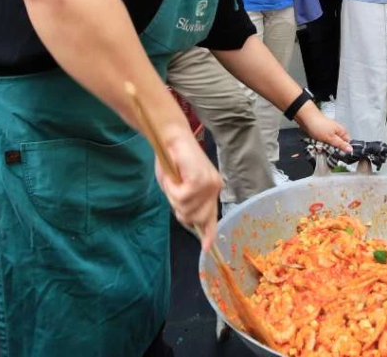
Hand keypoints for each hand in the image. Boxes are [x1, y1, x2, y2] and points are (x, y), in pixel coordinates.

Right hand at [155, 125, 222, 250]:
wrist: (171, 137)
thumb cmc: (172, 159)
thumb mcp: (178, 186)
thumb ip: (185, 202)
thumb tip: (189, 220)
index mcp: (211, 189)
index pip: (212, 217)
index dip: (209, 234)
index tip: (207, 249)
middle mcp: (214, 188)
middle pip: (195, 219)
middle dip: (179, 210)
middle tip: (173, 190)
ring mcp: (209, 185)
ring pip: (185, 210)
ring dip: (173, 197)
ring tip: (174, 179)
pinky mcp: (200, 181)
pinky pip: (181, 198)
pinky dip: (171, 189)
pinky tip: (174, 175)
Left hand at [298, 104, 351, 152]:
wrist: (306, 118)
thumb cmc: (318, 124)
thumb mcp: (331, 138)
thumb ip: (341, 144)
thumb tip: (350, 150)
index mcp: (342, 132)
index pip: (347, 144)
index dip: (344, 151)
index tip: (339, 155)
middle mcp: (337, 132)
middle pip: (338, 146)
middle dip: (332, 150)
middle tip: (328, 149)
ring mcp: (329, 134)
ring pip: (330, 146)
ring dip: (325, 148)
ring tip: (321, 146)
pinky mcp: (322, 135)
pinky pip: (323, 144)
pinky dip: (320, 145)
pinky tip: (317, 145)